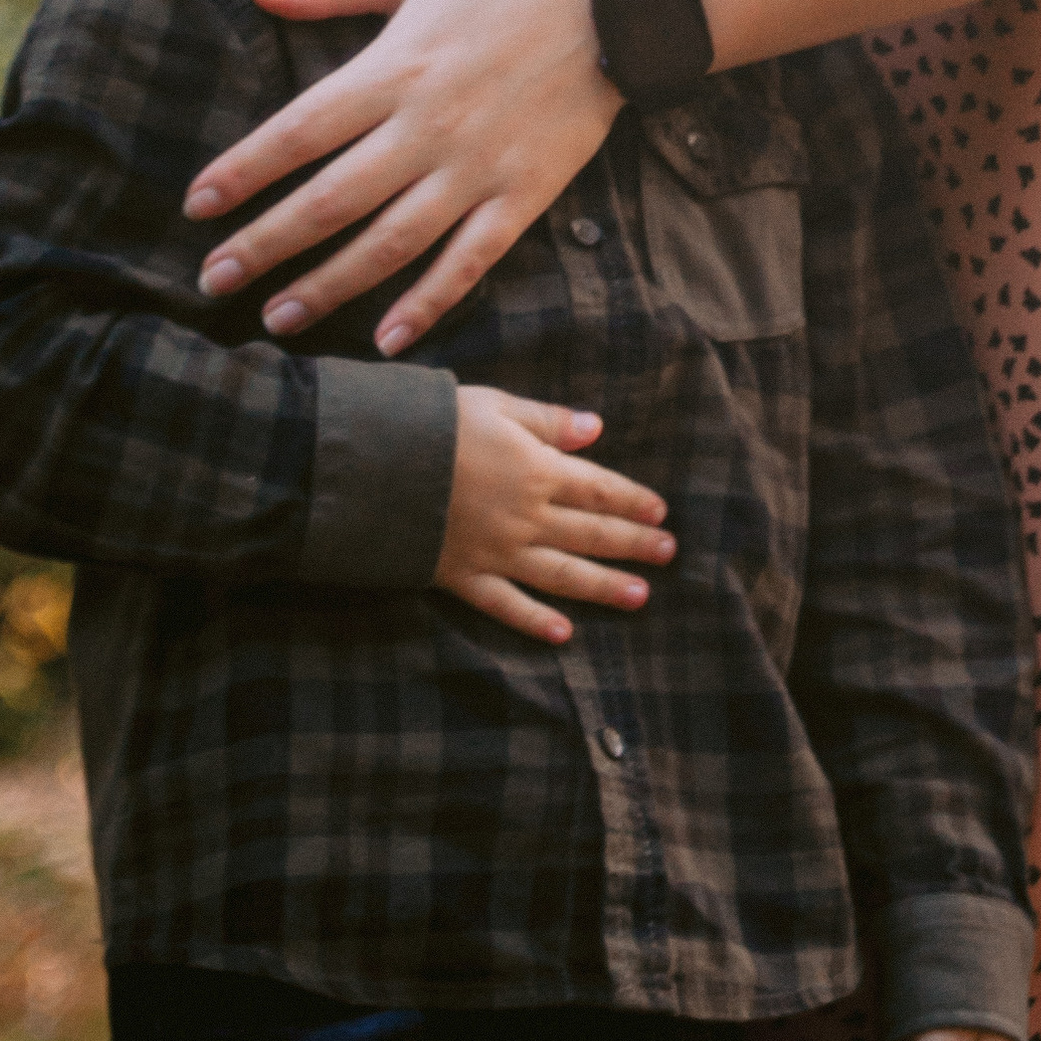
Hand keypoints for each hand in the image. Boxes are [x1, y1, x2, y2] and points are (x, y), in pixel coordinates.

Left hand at [184, 0, 615, 353]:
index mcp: (395, 68)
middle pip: (330, 200)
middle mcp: (428, 126)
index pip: (300, 131)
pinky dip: (428, 303)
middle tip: (213, 280)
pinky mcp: (522, 197)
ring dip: (330, 285)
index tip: (197, 206)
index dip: (244, 171)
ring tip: (279, 317)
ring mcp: (477, 168)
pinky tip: (388, 338)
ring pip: (390, 243)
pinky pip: (468, 261)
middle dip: (265, 245)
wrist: (614, 6)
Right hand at [435, 389, 673, 644]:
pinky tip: (563, 634)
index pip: (598, 490)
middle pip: (591, 534)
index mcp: (537, 471)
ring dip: (604, 586)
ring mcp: (497, 553)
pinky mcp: (463, 577)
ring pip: (562, 575)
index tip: (662, 513)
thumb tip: (596, 428)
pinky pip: (505, 606)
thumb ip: (547, 420)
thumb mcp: (494, 405)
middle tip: (668, 554)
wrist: (371, 466)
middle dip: (633, 544)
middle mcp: (526, 517)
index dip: (632, 500)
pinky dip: (534, 621)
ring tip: (639, 596)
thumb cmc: (432, 424)